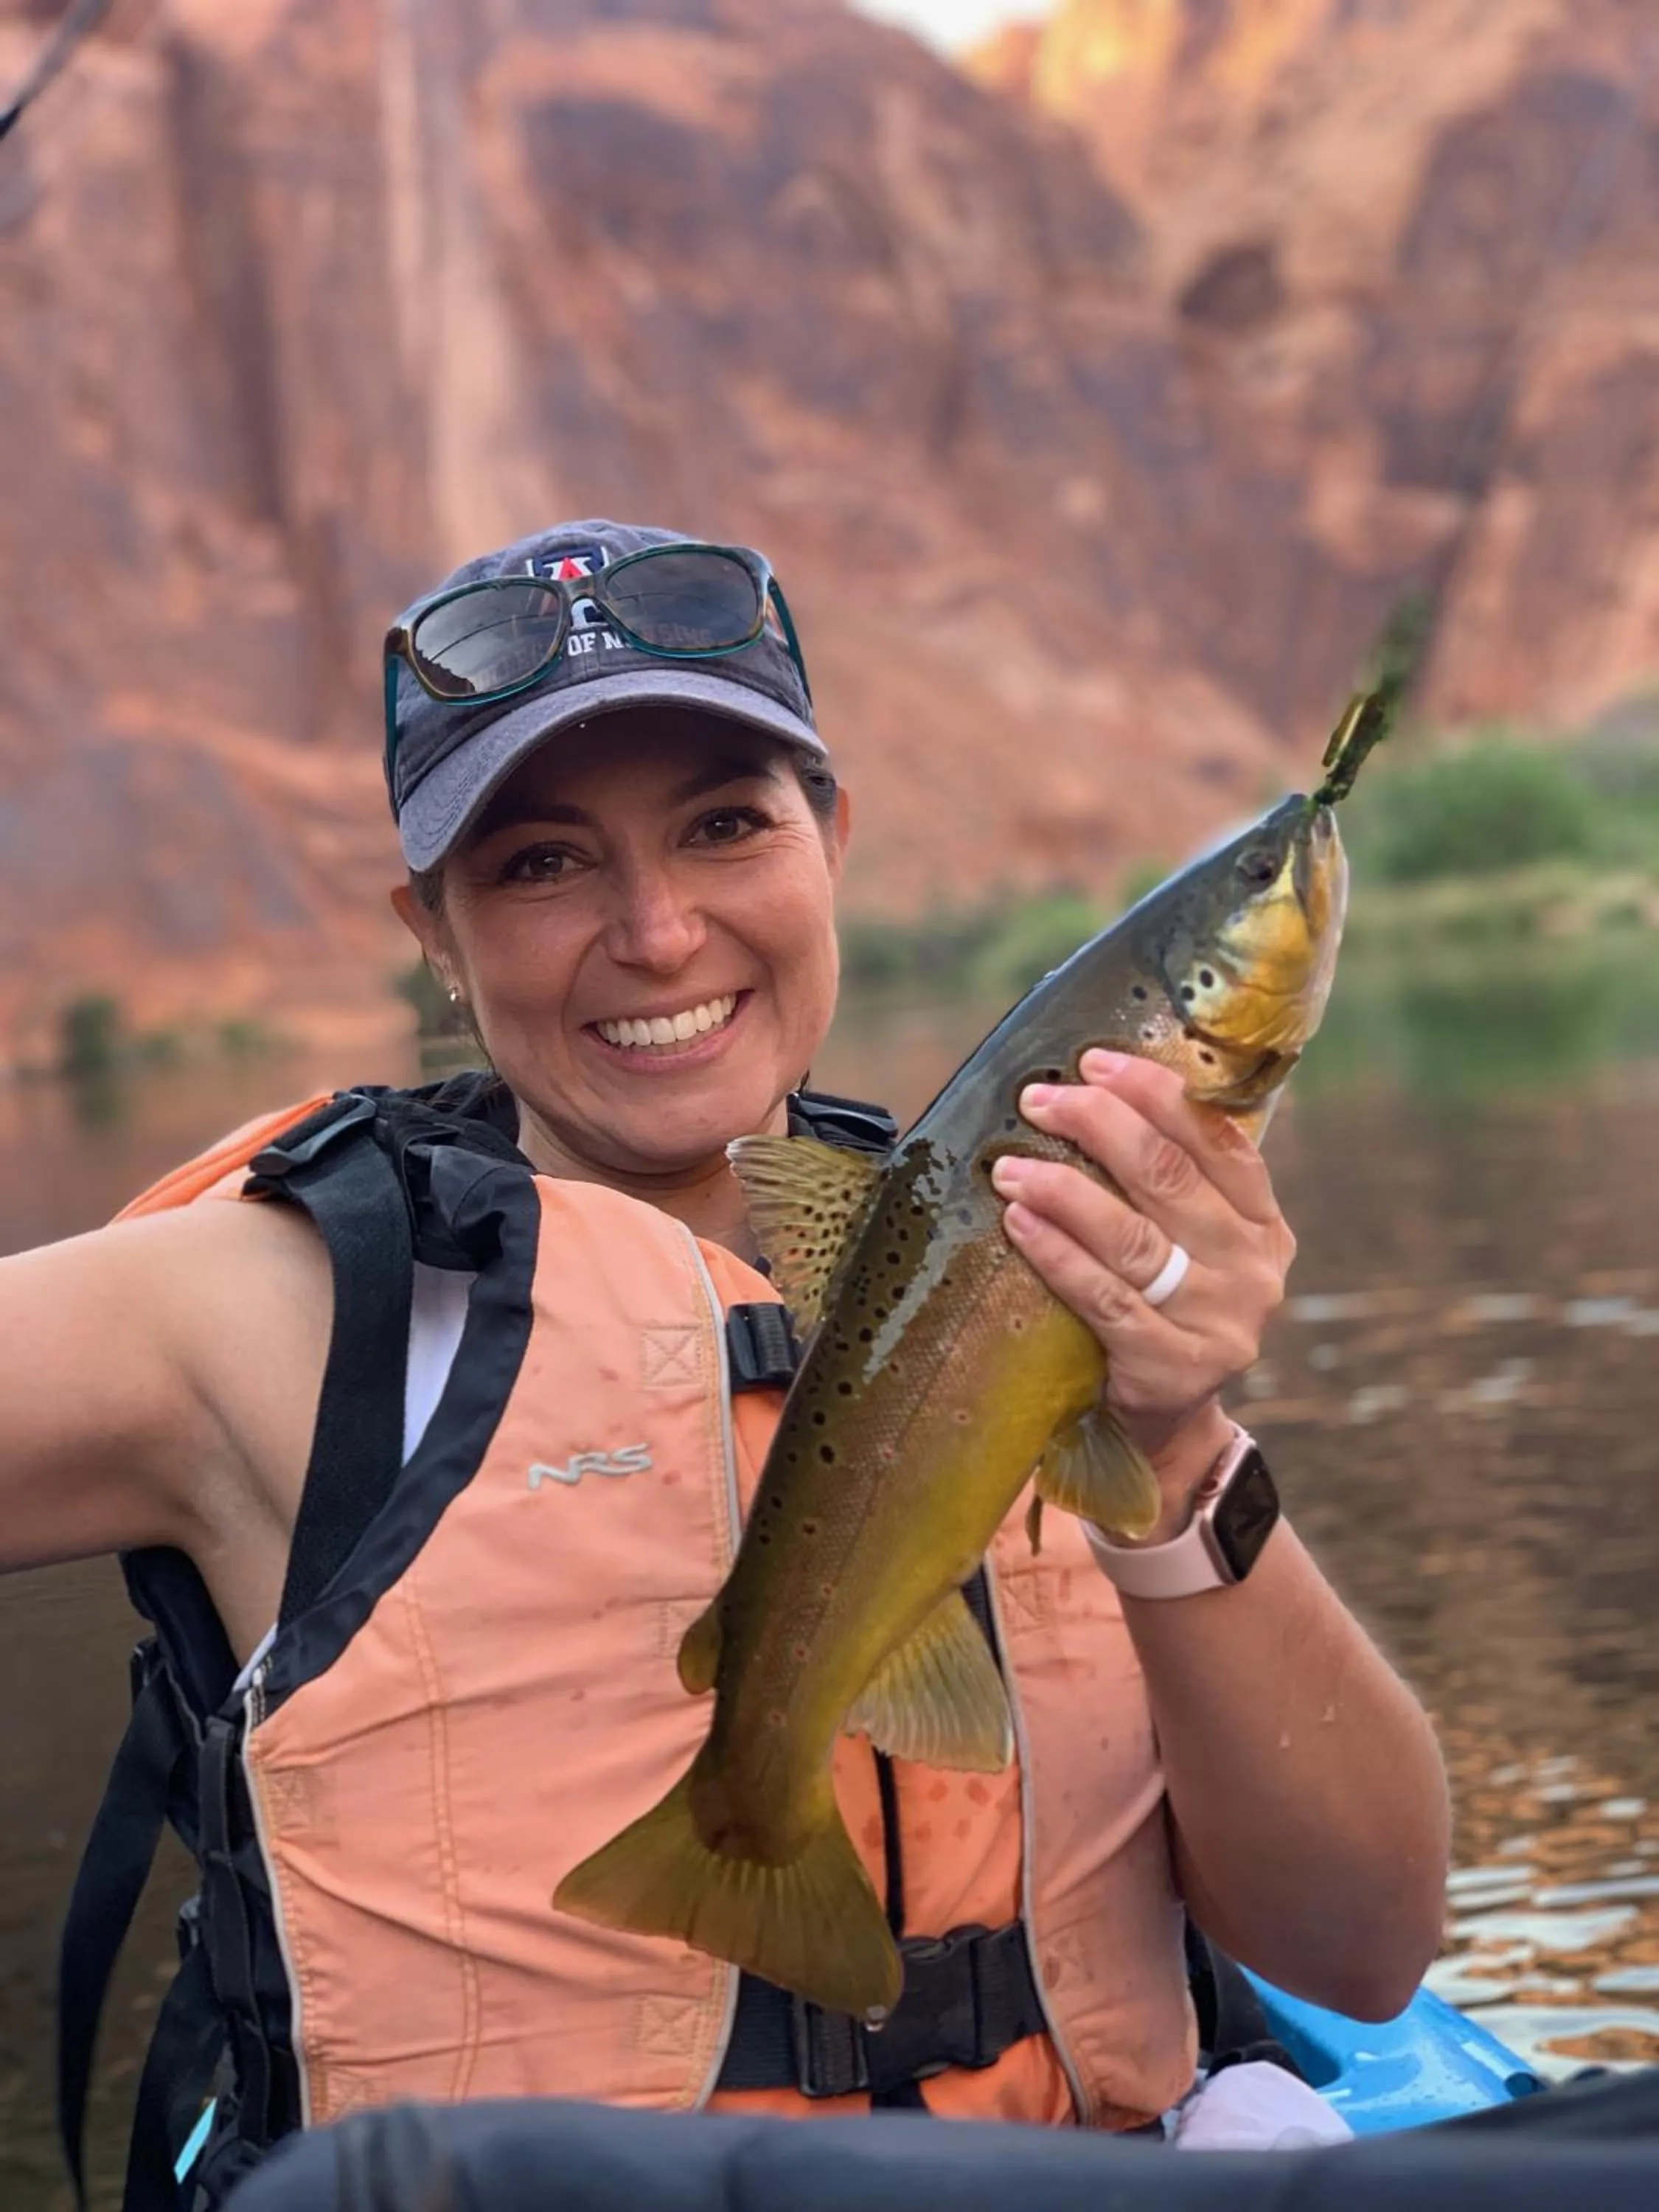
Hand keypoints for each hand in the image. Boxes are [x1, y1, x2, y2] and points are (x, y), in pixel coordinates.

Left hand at [990, 1048, 1293, 1513]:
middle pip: (1170, 1178)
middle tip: (1039, 1100)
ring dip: (1065, 1190)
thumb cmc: (1160, 1312)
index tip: (1095, 1061)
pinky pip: (1106, 1298)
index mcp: (1264, 1225)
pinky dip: (1059, 1255)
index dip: (1156, 1094)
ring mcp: (1221, 1323)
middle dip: (1098, 1126)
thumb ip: (1164, 1185)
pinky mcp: (1174, 1368)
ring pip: (1135, 1238)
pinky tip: (1021, 1223)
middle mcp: (1254, 1269)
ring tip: (1009, 1166)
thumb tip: (1087, 1091)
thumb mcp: (1187, 1248)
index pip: (1218, 1139)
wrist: (1165, 1430)